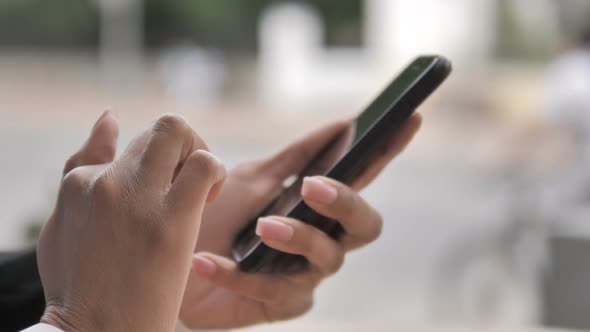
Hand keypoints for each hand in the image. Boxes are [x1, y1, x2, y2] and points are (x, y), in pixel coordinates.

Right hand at [38, 112, 224, 331]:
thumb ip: (81, 167)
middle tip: (188, 180)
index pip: (120, 143)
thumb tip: (109, 116)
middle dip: (182, 147)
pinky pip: (204, 165)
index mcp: (79, 184)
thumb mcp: (63, 224)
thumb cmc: (81, 286)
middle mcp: (107, 183)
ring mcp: (137, 199)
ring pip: (178, 132)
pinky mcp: (170, 220)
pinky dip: (215, 173)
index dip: (150, 166)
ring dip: (199, 152)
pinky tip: (211, 199)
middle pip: (159, 130)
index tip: (160, 191)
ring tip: (202, 188)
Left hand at [179, 114, 421, 328]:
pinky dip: (237, 273)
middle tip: (313, 187)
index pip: (362, 176)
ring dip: (296, 237)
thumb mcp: (253, 178)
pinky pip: (271, 290)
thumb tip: (343, 123)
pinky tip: (206, 261)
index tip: (409, 118)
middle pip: (365, 225)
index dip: (388, 150)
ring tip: (261, 226)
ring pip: (326, 258)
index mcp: (320, 206)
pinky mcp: (280, 305)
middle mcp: (323, 239)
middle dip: (346, 203)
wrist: (169, 263)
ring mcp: (306, 275)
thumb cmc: (216, 217)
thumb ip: (297, 156)